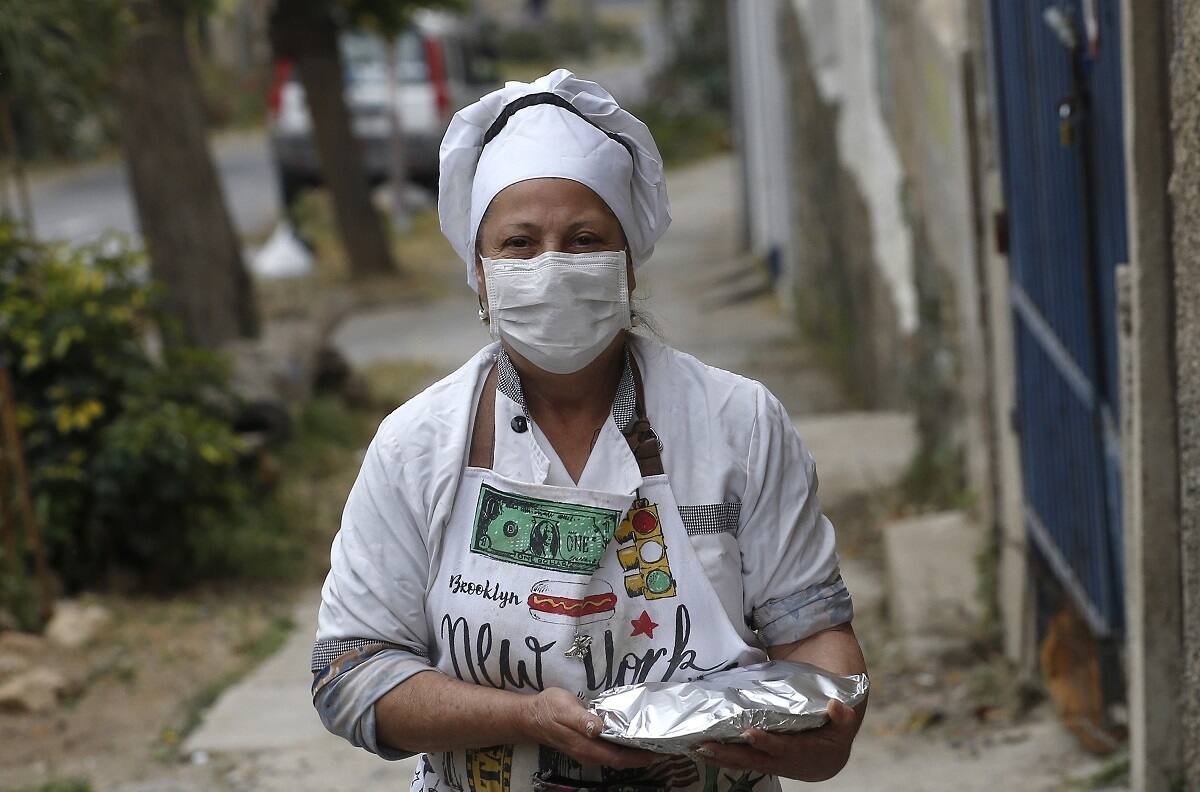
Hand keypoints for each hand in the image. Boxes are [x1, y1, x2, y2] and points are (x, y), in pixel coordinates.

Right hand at [517, 687, 658, 769]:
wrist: (529, 716)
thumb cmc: (548, 709)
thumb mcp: (564, 708)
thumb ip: (582, 719)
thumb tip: (599, 727)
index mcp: (586, 747)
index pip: (619, 757)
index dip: (639, 757)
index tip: (658, 751)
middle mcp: (589, 754)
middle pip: (620, 761)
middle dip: (641, 757)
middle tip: (662, 746)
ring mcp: (587, 751)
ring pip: (615, 757)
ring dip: (634, 753)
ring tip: (651, 742)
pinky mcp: (585, 745)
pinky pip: (609, 751)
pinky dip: (623, 747)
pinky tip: (630, 737)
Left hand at [694, 699, 859, 781]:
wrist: (826, 759)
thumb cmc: (832, 737)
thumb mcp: (842, 726)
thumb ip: (842, 717)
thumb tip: (836, 705)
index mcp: (803, 753)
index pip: (783, 748)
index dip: (767, 743)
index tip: (750, 733)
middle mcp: (782, 762)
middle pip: (754, 759)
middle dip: (731, 753)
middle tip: (708, 745)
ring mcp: (768, 763)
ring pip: (742, 762)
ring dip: (720, 757)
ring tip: (697, 748)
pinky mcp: (759, 761)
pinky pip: (738, 761)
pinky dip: (720, 757)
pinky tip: (700, 751)